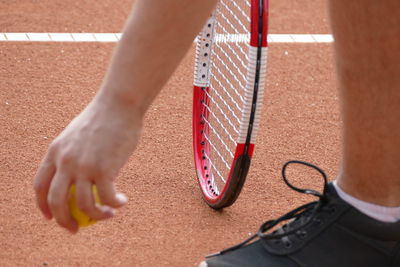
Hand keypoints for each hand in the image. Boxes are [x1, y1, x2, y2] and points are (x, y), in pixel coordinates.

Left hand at [34, 95, 141, 232]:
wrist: (119, 105)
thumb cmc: (103, 119)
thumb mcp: (78, 136)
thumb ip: (74, 156)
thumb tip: (81, 179)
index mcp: (55, 152)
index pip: (40, 185)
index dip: (43, 205)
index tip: (51, 217)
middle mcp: (66, 161)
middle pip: (56, 201)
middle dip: (64, 221)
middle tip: (75, 229)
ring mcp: (84, 165)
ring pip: (83, 205)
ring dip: (96, 216)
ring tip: (108, 215)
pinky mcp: (104, 168)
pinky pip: (107, 198)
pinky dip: (114, 204)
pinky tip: (122, 201)